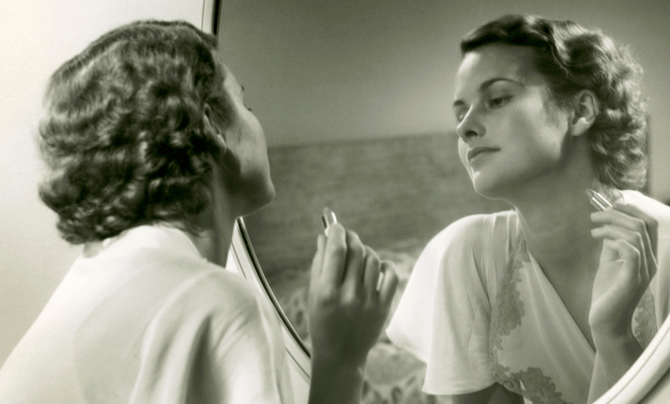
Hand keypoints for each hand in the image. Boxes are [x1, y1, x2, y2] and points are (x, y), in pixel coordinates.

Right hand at [307, 223, 397, 366]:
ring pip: (373, 259)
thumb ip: (319, 264)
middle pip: (355, 251)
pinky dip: (384, 265)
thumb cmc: (322, 322)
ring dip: (365, 251)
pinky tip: (376, 267)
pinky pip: (391, 275)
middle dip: (350, 237)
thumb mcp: (313, 295)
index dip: (336, 231)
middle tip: (347, 235)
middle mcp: (349, 297)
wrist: (340, 356)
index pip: (336, 251)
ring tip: (358, 255)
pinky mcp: (384, 308)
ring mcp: (369, 302)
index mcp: (326, 293)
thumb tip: (325, 235)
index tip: (335, 226)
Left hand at [589, 202, 657, 338]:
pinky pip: (632, 251)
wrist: (605, 320)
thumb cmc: (607, 292)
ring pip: (636, 234)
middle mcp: (650, 262)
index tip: (608, 205)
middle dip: (618, 213)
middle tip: (595, 216)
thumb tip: (607, 222)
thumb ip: (612, 243)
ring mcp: (643, 271)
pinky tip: (598, 239)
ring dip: (611, 225)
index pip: (649, 223)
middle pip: (644, 224)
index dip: (630, 209)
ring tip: (593, 228)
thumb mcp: (609, 261)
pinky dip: (615, 240)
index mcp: (647, 256)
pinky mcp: (632, 279)